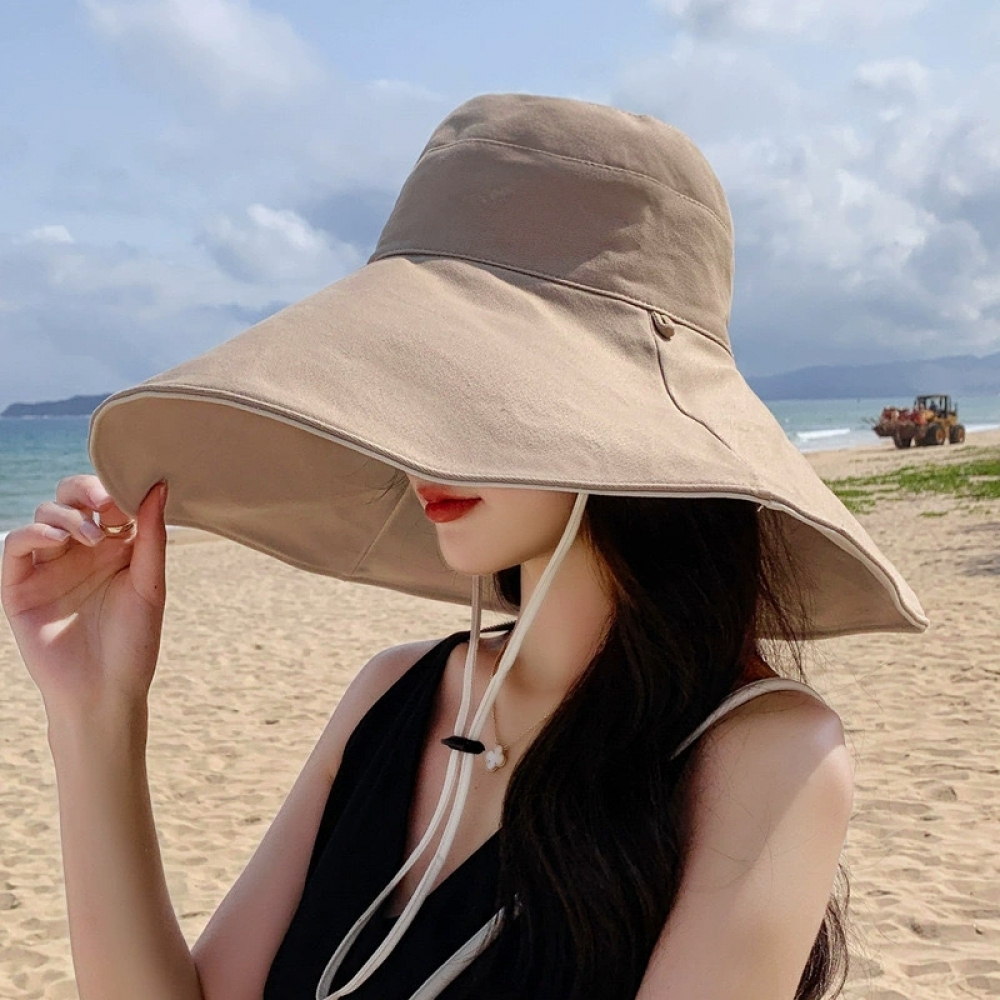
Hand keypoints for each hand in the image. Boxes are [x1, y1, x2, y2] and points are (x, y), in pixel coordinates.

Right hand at [1, 475, 167, 721]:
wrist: (104, 692)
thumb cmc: (134, 643)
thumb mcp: (150, 585)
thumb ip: (152, 536)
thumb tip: (159, 486)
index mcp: (115, 547)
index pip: (108, 500)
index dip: (115, 491)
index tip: (130, 498)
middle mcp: (80, 552)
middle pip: (71, 498)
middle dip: (85, 490)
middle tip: (105, 505)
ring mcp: (49, 567)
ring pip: (45, 515)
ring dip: (66, 515)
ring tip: (90, 537)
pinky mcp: (20, 586)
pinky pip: (17, 545)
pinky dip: (34, 533)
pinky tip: (58, 540)